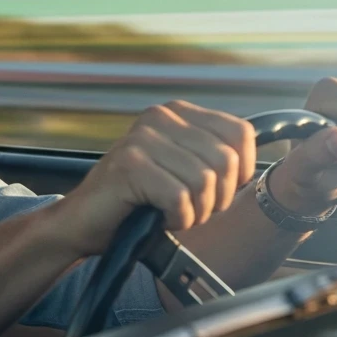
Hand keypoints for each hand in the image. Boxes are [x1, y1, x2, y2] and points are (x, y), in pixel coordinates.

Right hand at [58, 100, 255, 254]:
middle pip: (226, 160)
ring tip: (171, 214)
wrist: (82, 223)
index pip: (240, 133)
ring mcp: (142, 139)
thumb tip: (254, 166)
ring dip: (195, 211)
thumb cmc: (135, 203)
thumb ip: (212, 158)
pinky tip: (158, 218)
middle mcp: (159, 118)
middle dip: (217, 198)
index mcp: (175, 113)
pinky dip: (176, 219)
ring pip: (205, 181)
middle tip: (191, 210)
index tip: (219, 192)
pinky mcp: (130, 165)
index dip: (241, 172)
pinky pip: (180, 198)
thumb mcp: (181, 171)